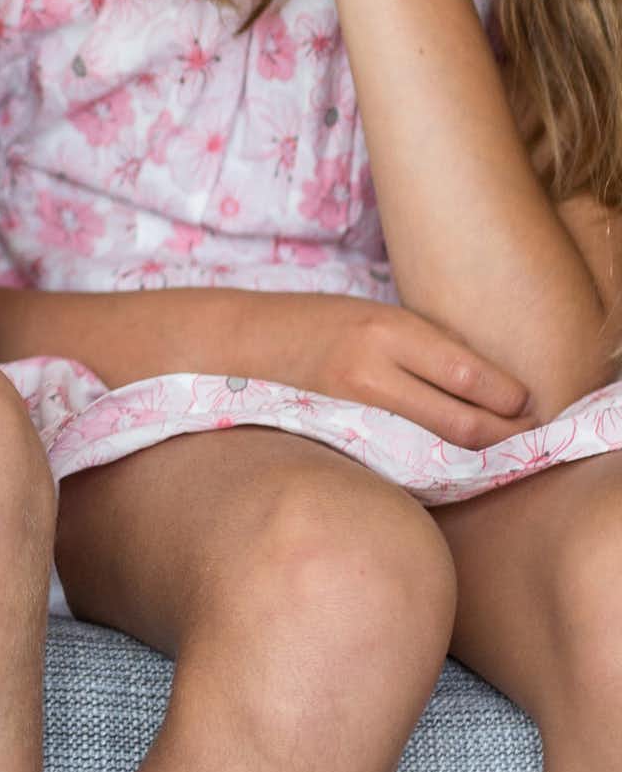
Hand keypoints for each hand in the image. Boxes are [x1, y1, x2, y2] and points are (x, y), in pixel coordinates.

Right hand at [287, 297, 532, 451]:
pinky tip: (450, 453)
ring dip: (478, 448)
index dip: (510, 398)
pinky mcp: (344, 435)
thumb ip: (429, 347)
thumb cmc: (318, 322)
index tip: (525, 401)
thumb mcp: (378, 316)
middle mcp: (372, 370)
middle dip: (506, 432)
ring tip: (496, 443)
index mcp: (387, 329)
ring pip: (441, 445)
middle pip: (464, 423)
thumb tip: (492, 383)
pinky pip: (408, 453)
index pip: (470, 377)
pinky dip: (438, 456)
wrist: (248, 343)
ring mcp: (355, 409)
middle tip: (524, 431)